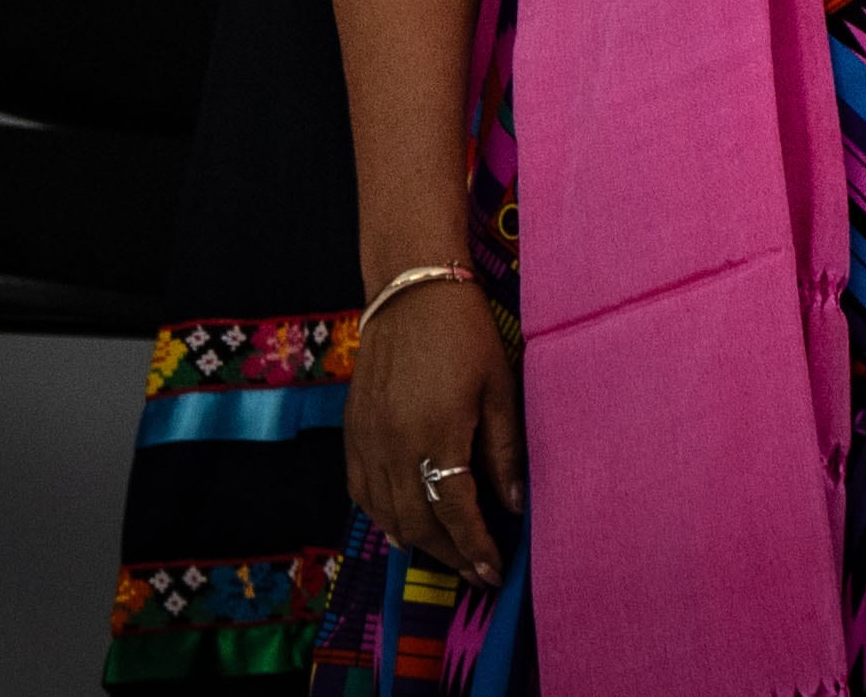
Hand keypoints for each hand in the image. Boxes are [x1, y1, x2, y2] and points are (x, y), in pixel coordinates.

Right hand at [343, 277, 524, 582]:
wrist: (410, 291)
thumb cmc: (465, 334)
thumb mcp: (500, 387)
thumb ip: (504, 451)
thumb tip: (513, 504)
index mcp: (436, 436)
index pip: (456, 513)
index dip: (476, 547)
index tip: (493, 572)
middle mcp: (395, 448)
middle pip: (418, 523)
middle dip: (449, 555)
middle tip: (475, 572)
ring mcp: (368, 443)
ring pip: (386, 515)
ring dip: (417, 543)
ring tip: (446, 556)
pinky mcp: (352, 433)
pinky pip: (361, 493)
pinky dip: (381, 518)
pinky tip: (399, 529)